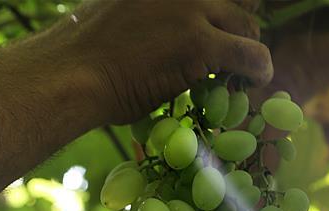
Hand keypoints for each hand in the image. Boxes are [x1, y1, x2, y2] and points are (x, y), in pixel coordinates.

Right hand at [54, 0, 272, 124]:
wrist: (68, 75)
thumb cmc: (85, 57)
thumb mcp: (122, 13)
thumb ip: (156, 13)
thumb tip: (175, 31)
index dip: (224, 12)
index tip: (224, 30)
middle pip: (237, 2)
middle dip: (239, 30)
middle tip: (232, 59)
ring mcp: (191, 10)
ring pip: (248, 26)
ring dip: (249, 52)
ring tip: (239, 76)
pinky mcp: (201, 43)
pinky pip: (252, 55)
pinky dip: (260, 71)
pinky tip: (253, 83)